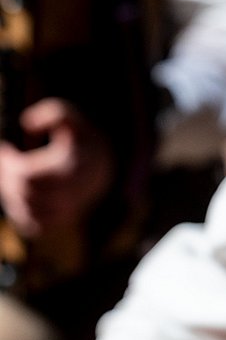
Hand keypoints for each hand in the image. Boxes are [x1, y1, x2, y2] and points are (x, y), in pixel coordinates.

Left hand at [0, 98, 113, 237]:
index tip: (6, 147)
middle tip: (6, 161)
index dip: (10, 162)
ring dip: (11, 193)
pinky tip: (18, 193)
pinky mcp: (60, 222)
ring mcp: (66, 211)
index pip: (29, 175)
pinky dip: (20, 211)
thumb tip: (27, 125)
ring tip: (12, 175)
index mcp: (72, 169)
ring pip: (26, 210)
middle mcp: (71, 194)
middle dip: (8, 176)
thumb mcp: (72, 119)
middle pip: (25, 193)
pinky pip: (32, 226)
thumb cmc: (80, 140)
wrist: (103, 167)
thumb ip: (53, 113)